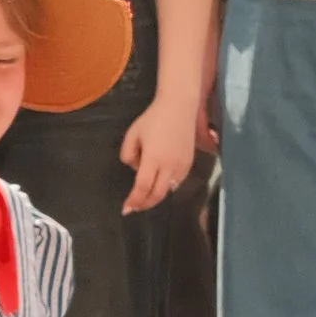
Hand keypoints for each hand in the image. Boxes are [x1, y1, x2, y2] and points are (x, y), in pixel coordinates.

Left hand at [118, 101, 198, 215]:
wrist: (179, 107)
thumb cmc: (153, 119)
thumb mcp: (132, 134)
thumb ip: (127, 155)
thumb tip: (135, 169)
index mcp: (153, 158)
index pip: (142, 187)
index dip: (134, 201)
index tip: (126, 209)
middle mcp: (169, 166)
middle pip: (157, 195)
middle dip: (144, 204)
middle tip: (134, 207)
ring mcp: (182, 166)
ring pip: (168, 191)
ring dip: (155, 196)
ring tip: (144, 196)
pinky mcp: (189, 164)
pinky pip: (176, 182)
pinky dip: (166, 186)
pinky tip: (158, 182)